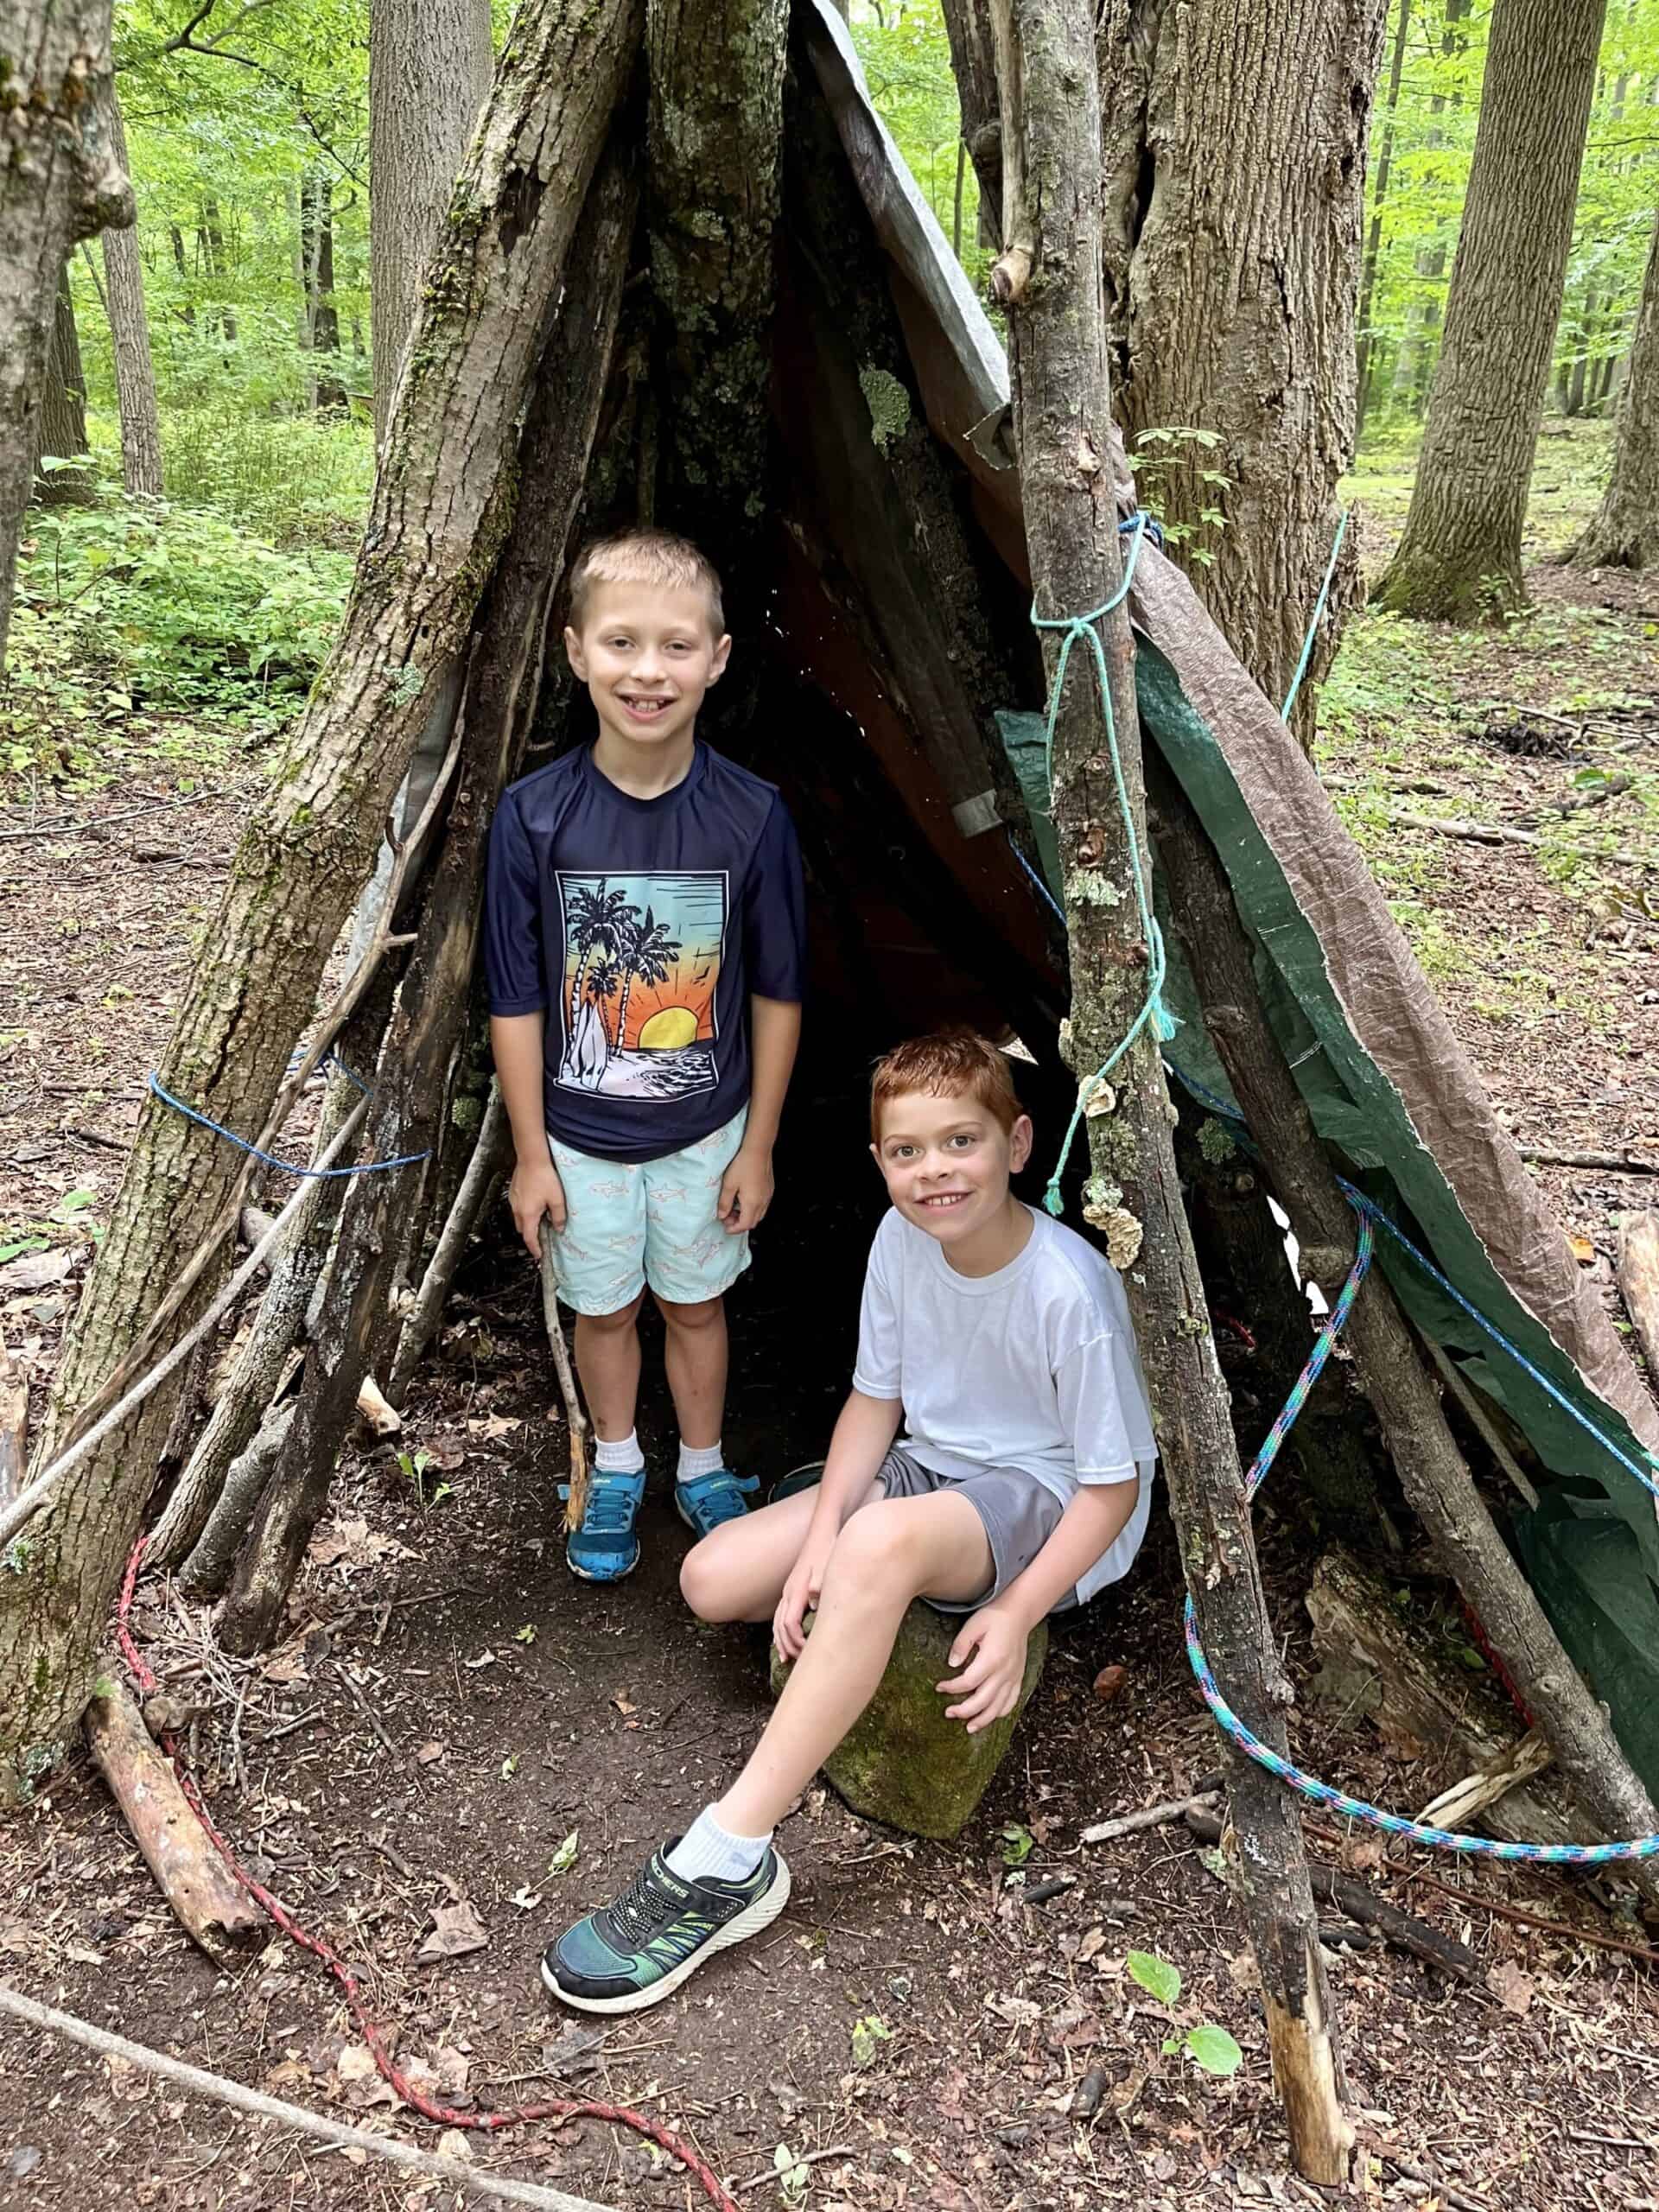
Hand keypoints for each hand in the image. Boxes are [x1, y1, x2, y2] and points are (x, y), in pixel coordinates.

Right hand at [508, 1157, 566, 1257]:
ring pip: (519, 1218)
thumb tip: (559, 1227)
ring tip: (540, 1219)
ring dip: (528, 1222)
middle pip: (522, 1229)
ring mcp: (514, 1200)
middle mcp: (518, 1209)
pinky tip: (535, 1204)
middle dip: (531, 1236)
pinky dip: (525, 1211)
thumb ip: (559, 1216)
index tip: (538, 1254)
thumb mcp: (557, 1199)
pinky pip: (518, 1207)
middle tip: (541, 1238)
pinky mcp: (514, 1192)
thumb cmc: (543, 1176)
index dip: (534, 1248)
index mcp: (528, 1214)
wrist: (532, 1158)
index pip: (529, 1238)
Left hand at [718, 1141, 774, 1233]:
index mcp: (752, 1203)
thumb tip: (722, 1215)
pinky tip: (744, 1199)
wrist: (758, 1150)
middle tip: (727, 1217)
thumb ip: (724, 1203)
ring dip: (746, 1216)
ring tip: (734, 1208)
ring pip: (759, 1215)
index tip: (725, 1227)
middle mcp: (763, 1202)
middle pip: (753, 1222)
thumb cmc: (743, 1165)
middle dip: (739, 1224)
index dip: (734, 1229)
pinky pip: (762, 1206)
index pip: (745, 1225)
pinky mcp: (769, 1189)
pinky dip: (752, 1209)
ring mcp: (768, 1196)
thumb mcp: (728, 1185)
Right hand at [773, 1520, 836, 1662]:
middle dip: (787, 1646)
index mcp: (796, 1591)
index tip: (806, 1654)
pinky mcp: (793, 1588)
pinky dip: (780, 1630)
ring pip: (777, 1621)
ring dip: (780, 1641)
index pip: (789, 1624)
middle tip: (798, 1663)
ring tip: (786, 1658)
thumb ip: (820, 1583)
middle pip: (780, 1626)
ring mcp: (789, 1590)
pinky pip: (780, 1614)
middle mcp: (789, 1593)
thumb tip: (813, 1602)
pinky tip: (785, 1638)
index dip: (796, 1642)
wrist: (821, 1532)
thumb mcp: (827, 1565)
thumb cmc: (826, 1549)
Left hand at [937, 1604, 1029, 1733]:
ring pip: (998, 1707)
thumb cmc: (995, 1618)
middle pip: (983, 1701)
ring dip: (983, 1720)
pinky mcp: (1018, 1678)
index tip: (939, 1687)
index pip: (968, 1682)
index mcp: (992, 1659)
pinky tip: (989, 1716)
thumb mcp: (973, 1625)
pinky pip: (1011, 1702)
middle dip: (964, 1711)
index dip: (952, 1688)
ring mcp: (1013, 1677)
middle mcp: (1004, 1673)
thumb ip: (961, 1645)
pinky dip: (1000, 1713)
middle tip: (948, 1713)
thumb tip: (952, 1663)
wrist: (1019, 1614)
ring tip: (968, 1727)